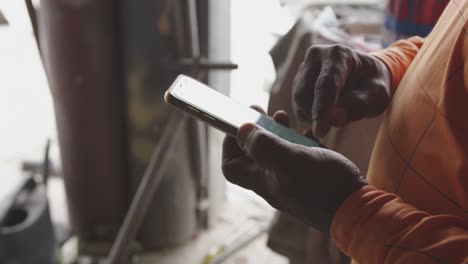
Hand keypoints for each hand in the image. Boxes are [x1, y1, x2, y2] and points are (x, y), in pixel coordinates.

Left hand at [222, 108, 366, 231]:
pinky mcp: (311, 177)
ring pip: (277, 152)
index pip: (231, 167)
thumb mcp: (292, 161)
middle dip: (256, 131)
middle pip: (253, 154)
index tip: (239, 125)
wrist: (357, 210)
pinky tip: (310, 133)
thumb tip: (241, 130)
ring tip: (284, 117)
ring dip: (278, 132)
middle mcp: (274, 181)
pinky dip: (300, 141)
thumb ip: (265, 146)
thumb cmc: (324, 187)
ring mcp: (292, 180)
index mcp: (263, 180)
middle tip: (261, 111)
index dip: (229, 145)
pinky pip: (299, 155)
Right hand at [292, 44, 391, 137]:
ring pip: (298, 100)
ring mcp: (304, 67)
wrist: (365, 75)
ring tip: (334, 116)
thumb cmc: (373, 84)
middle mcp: (316, 56)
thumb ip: (358, 105)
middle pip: (305, 93)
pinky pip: (297, 104)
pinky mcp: (298, 79)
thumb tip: (334, 120)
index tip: (321, 132)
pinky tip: (325, 113)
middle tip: (335, 124)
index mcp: (339, 54)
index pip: (325, 84)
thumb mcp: (377, 95)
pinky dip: (308, 115)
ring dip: (312, 116)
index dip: (322, 110)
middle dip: (315, 115)